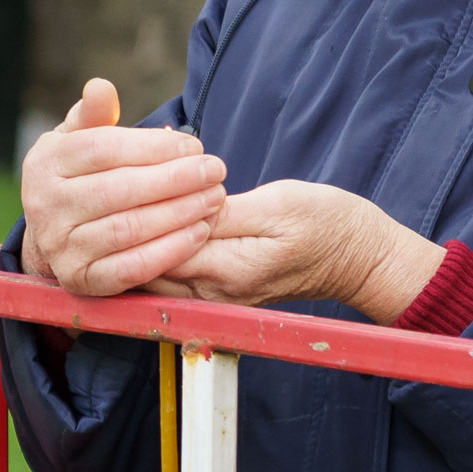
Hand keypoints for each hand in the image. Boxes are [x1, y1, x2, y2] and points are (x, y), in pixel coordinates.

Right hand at [20, 79, 227, 296]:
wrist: (58, 232)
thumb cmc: (83, 172)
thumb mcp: (79, 136)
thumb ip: (94, 112)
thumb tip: (100, 87)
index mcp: (46, 162)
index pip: (103, 150)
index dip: (154, 147)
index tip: (195, 146)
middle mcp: (45, 206)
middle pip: (117, 190)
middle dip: (175, 180)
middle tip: (215, 171)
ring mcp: (60, 248)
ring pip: (127, 229)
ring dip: (178, 214)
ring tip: (215, 199)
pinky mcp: (80, 280)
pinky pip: (129, 269)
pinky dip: (168, 252)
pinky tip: (200, 232)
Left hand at [143, 179, 445, 323]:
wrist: (356, 257)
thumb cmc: (325, 223)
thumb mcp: (279, 204)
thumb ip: (223, 213)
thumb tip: (176, 209)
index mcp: (227, 271)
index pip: (156, 247)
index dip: (139, 209)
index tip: (130, 172)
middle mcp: (213, 295)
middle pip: (143, 267)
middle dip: (128, 226)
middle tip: (117, 181)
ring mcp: (213, 299)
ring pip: (151, 273)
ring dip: (138, 236)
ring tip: (128, 194)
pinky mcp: (217, 294)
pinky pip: (171, 273)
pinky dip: (156, 245)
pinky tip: (154, 213)